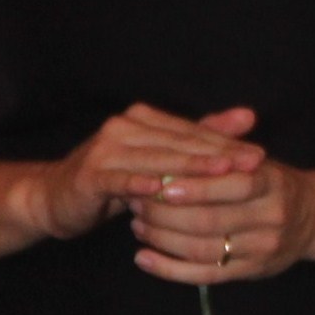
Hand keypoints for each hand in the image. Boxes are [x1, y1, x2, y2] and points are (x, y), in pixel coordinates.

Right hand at [15, 105, 266, 243]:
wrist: (56, 198)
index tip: (259, 155)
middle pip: (179, 143)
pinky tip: (161, 190)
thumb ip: (200, 138)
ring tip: (222, 173)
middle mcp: (125, 127)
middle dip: (218, 155)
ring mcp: (105, 149)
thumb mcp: (159, 159)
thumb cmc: (115, 180)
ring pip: (157, 159)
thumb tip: (249, 116)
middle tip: (252, 163)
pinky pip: (120, 179)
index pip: (193, 132)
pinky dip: (140, 184)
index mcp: (145, 120)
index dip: (227, 143)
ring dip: (190, 168)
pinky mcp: (90, 174)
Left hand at [128, 130, 314, 285]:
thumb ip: (222, 149)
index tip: (158, 180)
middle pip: (210, 220)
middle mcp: (271, 217)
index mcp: (274, 182)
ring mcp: (261, 248)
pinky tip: (143, 258)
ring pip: (202, 249)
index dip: (194, 186)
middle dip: (166, 212)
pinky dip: (168, 269)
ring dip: (162, 238)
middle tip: (136, 201)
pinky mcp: (250, 273)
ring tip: (137, 224)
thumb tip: (175, 140)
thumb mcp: (259, 160)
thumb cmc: (275, 184)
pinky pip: (204, 275)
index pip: (233, 184)